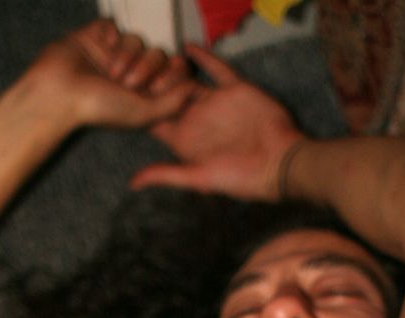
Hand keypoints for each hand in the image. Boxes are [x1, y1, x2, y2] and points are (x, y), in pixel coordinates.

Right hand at [31, 19, 195, 129]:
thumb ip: (173, 102)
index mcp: (144, 94)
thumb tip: (194, 88)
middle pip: (158, 54)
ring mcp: (113, 54)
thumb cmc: (99, 109)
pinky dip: (110, 36)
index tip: (165, 80)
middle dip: (148, 67)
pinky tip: (101, 49)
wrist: (59, 94)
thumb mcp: (143, 113)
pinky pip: (115, 25)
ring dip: (127, 55)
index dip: (173, 73)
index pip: (172, 73)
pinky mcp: (97, 36)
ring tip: (111, 73)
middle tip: (129, 83)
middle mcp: (131, 73)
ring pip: (137, 39)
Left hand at [131, 44, 303, 199]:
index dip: (140, 108)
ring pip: (186, 80)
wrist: (280, 162)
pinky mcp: (234, 90)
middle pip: (166, 96)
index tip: (125, 95)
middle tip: (138, 69)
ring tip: (157, 57)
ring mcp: (215, 104)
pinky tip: (187, 46)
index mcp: (185, 141)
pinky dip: (202, 57)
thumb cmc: (241, 177)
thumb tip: (132, 183)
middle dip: (152, 83)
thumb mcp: (199, 177)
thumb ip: (166, 175)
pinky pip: (215, 69)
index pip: (155, 120)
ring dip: (172, 69)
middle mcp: (197, 120)